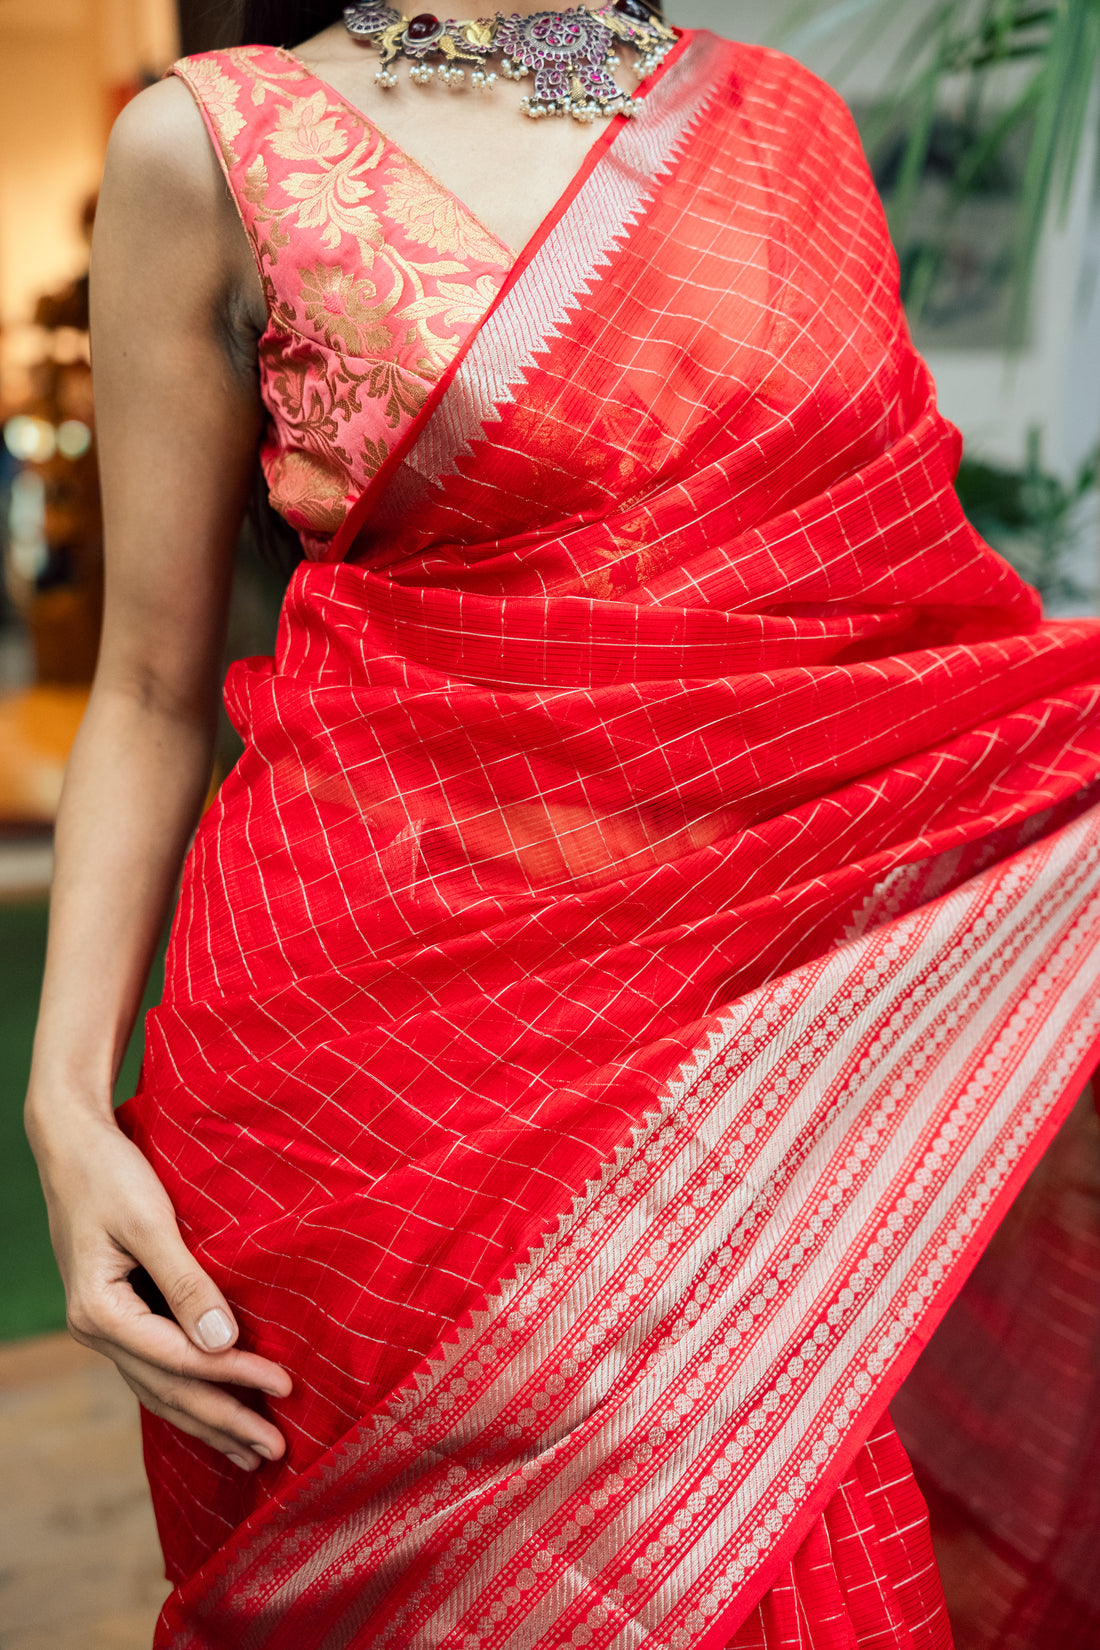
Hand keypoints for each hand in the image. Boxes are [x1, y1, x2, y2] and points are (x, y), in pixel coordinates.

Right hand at [27, 1106, 291, 1470]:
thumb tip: (222, 1342)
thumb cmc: (111, 1174)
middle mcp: (98, 1330)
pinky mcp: (119, 1313)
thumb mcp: (149, 1221)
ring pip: (160, 1387)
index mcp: (100, 1312)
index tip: (284, 1387)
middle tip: (275, 1450)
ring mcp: (105, 1326)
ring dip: (206, 1420)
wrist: (72, 1145)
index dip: (234, 1377)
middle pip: (168, 1389)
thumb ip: (185, 1282)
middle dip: (223, 1421)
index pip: (180, 1359)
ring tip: (250, 1451)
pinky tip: (213, 1409)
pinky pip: (156, 1366)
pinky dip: (187, 1392)